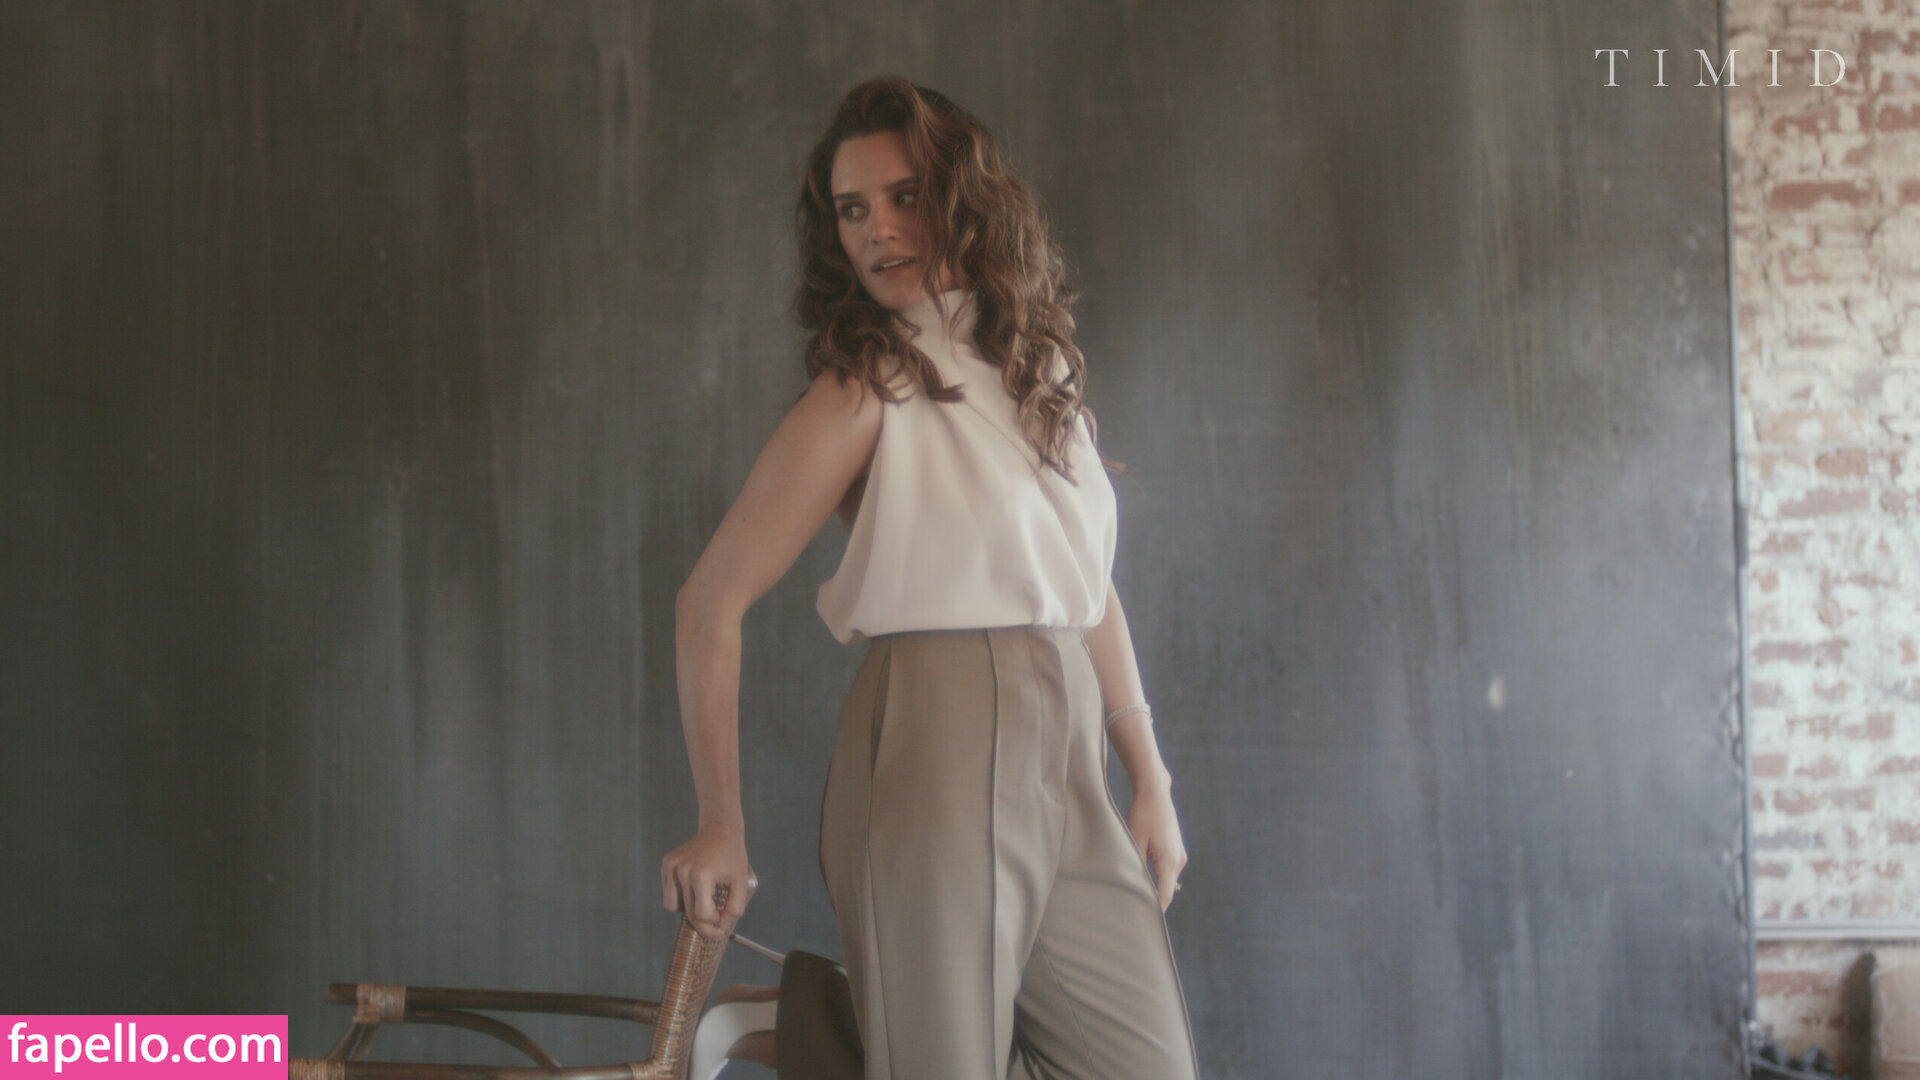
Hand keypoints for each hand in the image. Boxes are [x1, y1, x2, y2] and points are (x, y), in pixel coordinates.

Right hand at [660, 824, 756, 939]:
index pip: (703, 915)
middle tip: (716, 923)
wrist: (720, 829)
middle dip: (704, 925)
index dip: (716, 925)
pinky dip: (680, 896)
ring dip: (689, 909)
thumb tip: (721, 928)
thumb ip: (734, 909)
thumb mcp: (741, 883)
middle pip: (689, 913)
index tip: (724, 922)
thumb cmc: (732, 855)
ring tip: (704, 899)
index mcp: (701, 876)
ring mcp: (672, 867)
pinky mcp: (667, 864)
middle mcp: (682, 871)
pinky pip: (669, 893)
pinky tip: (695, 887)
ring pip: (673, 907)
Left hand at [1126, 786, 1187, 910]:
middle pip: (1167, 891)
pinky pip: (1167, 870)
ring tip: (1136, 896)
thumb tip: (1134, 888)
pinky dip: (1158, 877)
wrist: (1156, 794)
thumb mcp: (1134, 842)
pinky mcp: (1176, 849)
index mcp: (1170, 862)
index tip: (1144, 923)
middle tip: (1135, 912)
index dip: (1155, 911)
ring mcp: (1180, 855)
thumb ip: (1136, 868)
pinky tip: (1143, 877)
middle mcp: (1179, 861)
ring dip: (1155, 887)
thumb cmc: (1142, 815)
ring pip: (1167, 880)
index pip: (1164, 896)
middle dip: (1153, 901)